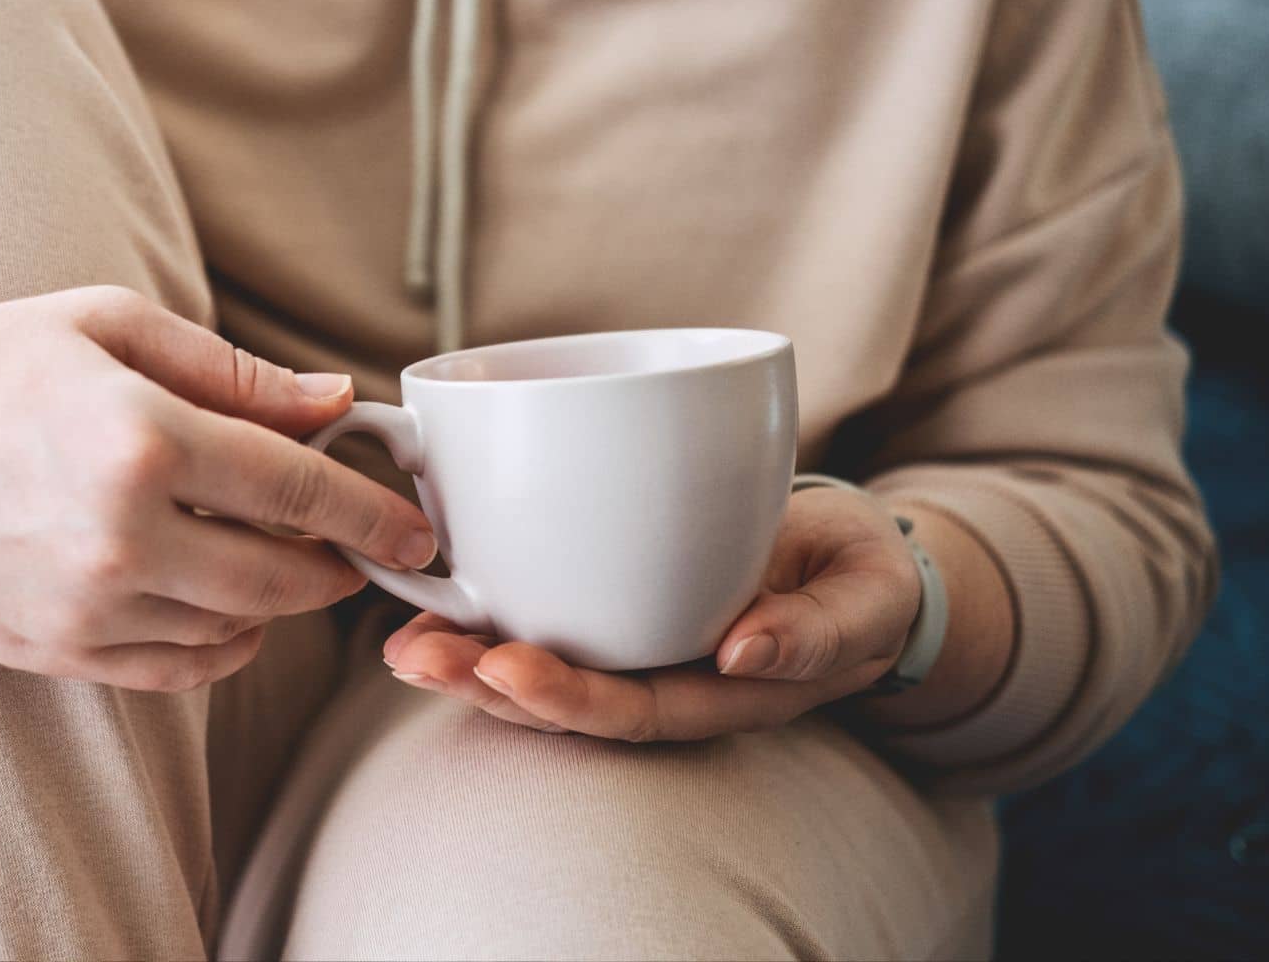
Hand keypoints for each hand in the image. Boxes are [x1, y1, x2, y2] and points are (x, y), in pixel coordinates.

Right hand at [0, 285, 438, 691]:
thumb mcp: (106, 327)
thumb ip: (233, 372)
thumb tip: (335, 404)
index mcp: (141, 439)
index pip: (299, 489)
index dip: (373, 511)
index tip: (415, 527)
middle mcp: (119, 537)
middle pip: (283, 578)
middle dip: (337, 567)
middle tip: (355, 546)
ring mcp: (84, 608)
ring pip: (238, 633)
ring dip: (280, 604)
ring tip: (276, 558)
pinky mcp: (54, 653)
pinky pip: (179, 670)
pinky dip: (221, 643)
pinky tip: (218, 600)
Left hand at [381, 487, 919, 739]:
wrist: (853, 559)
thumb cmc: (859, 578)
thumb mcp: (867, 598)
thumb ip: (817, 630)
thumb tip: (742, 653)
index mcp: (721, 693)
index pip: (632, 710)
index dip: (565, 698)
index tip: (504, 667)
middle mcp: (665, 678)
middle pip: (564, 698)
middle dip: (483, 683)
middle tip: (415, 655)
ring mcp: (635, 642)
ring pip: (540, 663)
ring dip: (465, 655)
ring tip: (401, 642)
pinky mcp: (614, 597)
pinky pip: (544, 613)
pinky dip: (484, 607)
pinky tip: (429, 592)